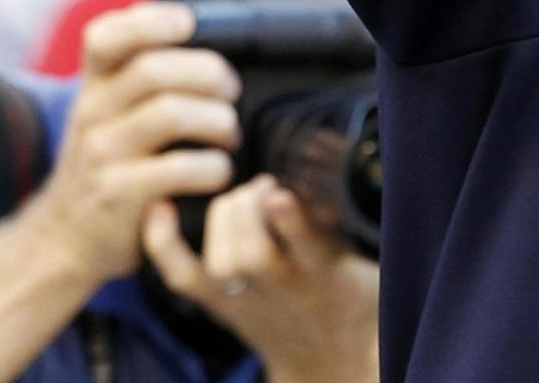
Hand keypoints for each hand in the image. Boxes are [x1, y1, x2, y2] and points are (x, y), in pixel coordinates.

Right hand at [23, 4, 240, 284]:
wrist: (64, 239)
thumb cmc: (107, 164)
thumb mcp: (108, 113)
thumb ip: (140, 76)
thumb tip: (208, 38)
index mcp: (93, 85)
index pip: (105, 36)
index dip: (149, 20)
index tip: (187, 24)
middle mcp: (91, 112)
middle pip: (154, 69)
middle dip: (208, 73)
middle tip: (231, 92)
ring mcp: (101, 154)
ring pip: (170, 113)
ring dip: (217, 120)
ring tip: (229, 135)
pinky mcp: (118, 195)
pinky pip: (178, 168)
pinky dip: (213, 167)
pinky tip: (220, 172)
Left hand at [142, 176, 380, 382]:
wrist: (325, 366)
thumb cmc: (349, 302)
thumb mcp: (374, 269)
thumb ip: (365, 228)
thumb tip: (377, 175)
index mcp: (326, 276)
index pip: (307, 250)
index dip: (289, 222)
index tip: (279, 196)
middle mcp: (283, 289)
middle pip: (250, 252)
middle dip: (250, 208)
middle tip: (265, 186)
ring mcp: (246, 299)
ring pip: (222, 260)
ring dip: (226, 216)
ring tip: (242, 197)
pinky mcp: (220, 303)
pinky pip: (183, 275)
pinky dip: (163, 243)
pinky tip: (161, 209)